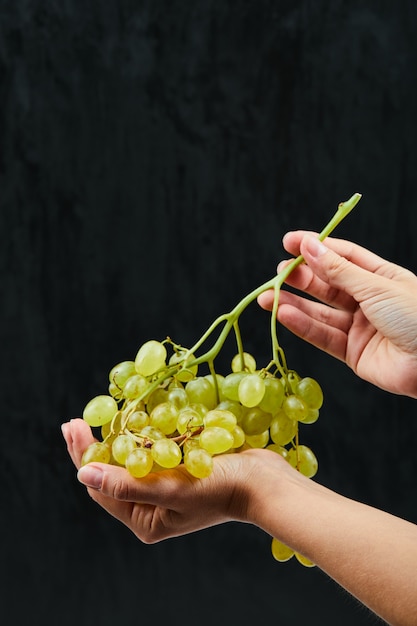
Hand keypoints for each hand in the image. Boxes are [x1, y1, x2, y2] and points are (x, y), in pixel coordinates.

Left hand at [61, 418, 288, 541]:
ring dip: (117, 436)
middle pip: (113, 471)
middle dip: (95, 444)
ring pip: (132, 458)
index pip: (101, 486)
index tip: (72, 424)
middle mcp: (153, 506)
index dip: (83, 455)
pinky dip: (141, 433)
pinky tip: (134, 416)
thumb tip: (82, 473)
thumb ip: (126, 483)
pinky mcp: (181, 469)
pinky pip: (153, 449)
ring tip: (99, 415)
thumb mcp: (170, 489)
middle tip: (76, 419)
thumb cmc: (220, 489)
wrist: (265, 483)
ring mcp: (167, 486)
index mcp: (145, 519)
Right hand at [258, 232, 416, 397]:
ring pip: (321, 312)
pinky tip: (284, 315)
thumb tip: (309, 245)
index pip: (341, 256)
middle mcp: (368, 300)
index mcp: (380, 277)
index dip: (315, 248)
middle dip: (301, 277)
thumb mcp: (376, 286)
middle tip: (278, 273)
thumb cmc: (416, 316)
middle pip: (327, 284)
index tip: (288, 243)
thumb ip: (338, 270)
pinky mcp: (353, 353)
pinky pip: (324, 336)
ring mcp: (360, 327)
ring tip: (268, 297)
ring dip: (294, 304)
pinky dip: (303, 326)